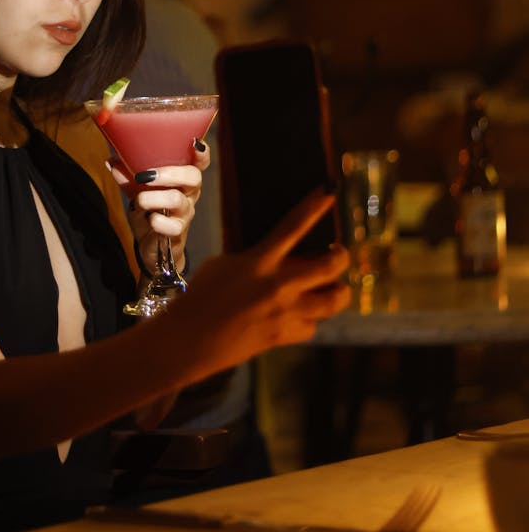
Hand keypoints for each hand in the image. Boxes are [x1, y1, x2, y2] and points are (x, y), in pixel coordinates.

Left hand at [107, 139, 209, 275]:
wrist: (152, 246)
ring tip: (139, 201)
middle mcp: (188, 194)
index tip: (194, 143)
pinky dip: (157, 222)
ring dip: (153, 198)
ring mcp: (184, 213)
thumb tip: (113, 161)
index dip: (202, 153)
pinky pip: (171, 226)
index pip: (200, 163)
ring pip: (178, 200)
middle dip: (169, 173)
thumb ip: (128, 178)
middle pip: (193, 177)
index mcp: (183, 179)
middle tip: (145, 177)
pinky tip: (149, 220)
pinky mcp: (177, 232)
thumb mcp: (138, 192)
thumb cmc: (150, 212)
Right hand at [161, 190, 350, 377]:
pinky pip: (311, 326)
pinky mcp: (284, 336)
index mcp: (260, 260)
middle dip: (341, 257)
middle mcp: (278, 284)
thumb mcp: (224, 264)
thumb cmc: (201, 296)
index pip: (294, 225)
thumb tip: (277, 256)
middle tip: (338, 254)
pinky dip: (308, 321)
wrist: (190, 339)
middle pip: (331, 266)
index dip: (315, 206)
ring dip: (337, 292)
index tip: (330, 192)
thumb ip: (254, 258)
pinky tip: (298, 317)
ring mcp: (285, 312)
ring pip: (334, 300)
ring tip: (334, 288)